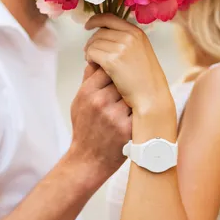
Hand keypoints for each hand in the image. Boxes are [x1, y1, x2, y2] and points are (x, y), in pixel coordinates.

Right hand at [70, 63, 131, 184]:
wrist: (88, 160)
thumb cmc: (84, 129)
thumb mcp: (78, 102)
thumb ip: (88, 80)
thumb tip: (99, 59)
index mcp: (87, 92)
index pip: (108, 67)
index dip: (116, 70)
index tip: (120, 74)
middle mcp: (100, 102)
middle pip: (123, 79)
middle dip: (127, 82)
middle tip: (131, 86)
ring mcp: (114, 115)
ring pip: (133, 93)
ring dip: (136, 95)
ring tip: (134, 100)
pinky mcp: (127, 128)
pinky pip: (139, 110)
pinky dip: (140, 110)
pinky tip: (138, 114)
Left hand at [84, 14, 171, 113]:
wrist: (151, 95)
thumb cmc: (145, 79)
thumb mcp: (141, 51)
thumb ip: (127, 41)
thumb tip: (105, 35)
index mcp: (136, 32)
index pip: (109, 18)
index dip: (96, 20)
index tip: (88, 25)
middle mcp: (129, 36)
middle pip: (99, 32)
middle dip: (91, 42)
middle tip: (90, 53)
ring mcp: (121, 47)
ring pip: (94, 43)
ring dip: (90, 52)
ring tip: (93, 62)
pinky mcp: (113, 60)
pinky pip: (92, 53)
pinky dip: (90, 59)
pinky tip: (95, 66)